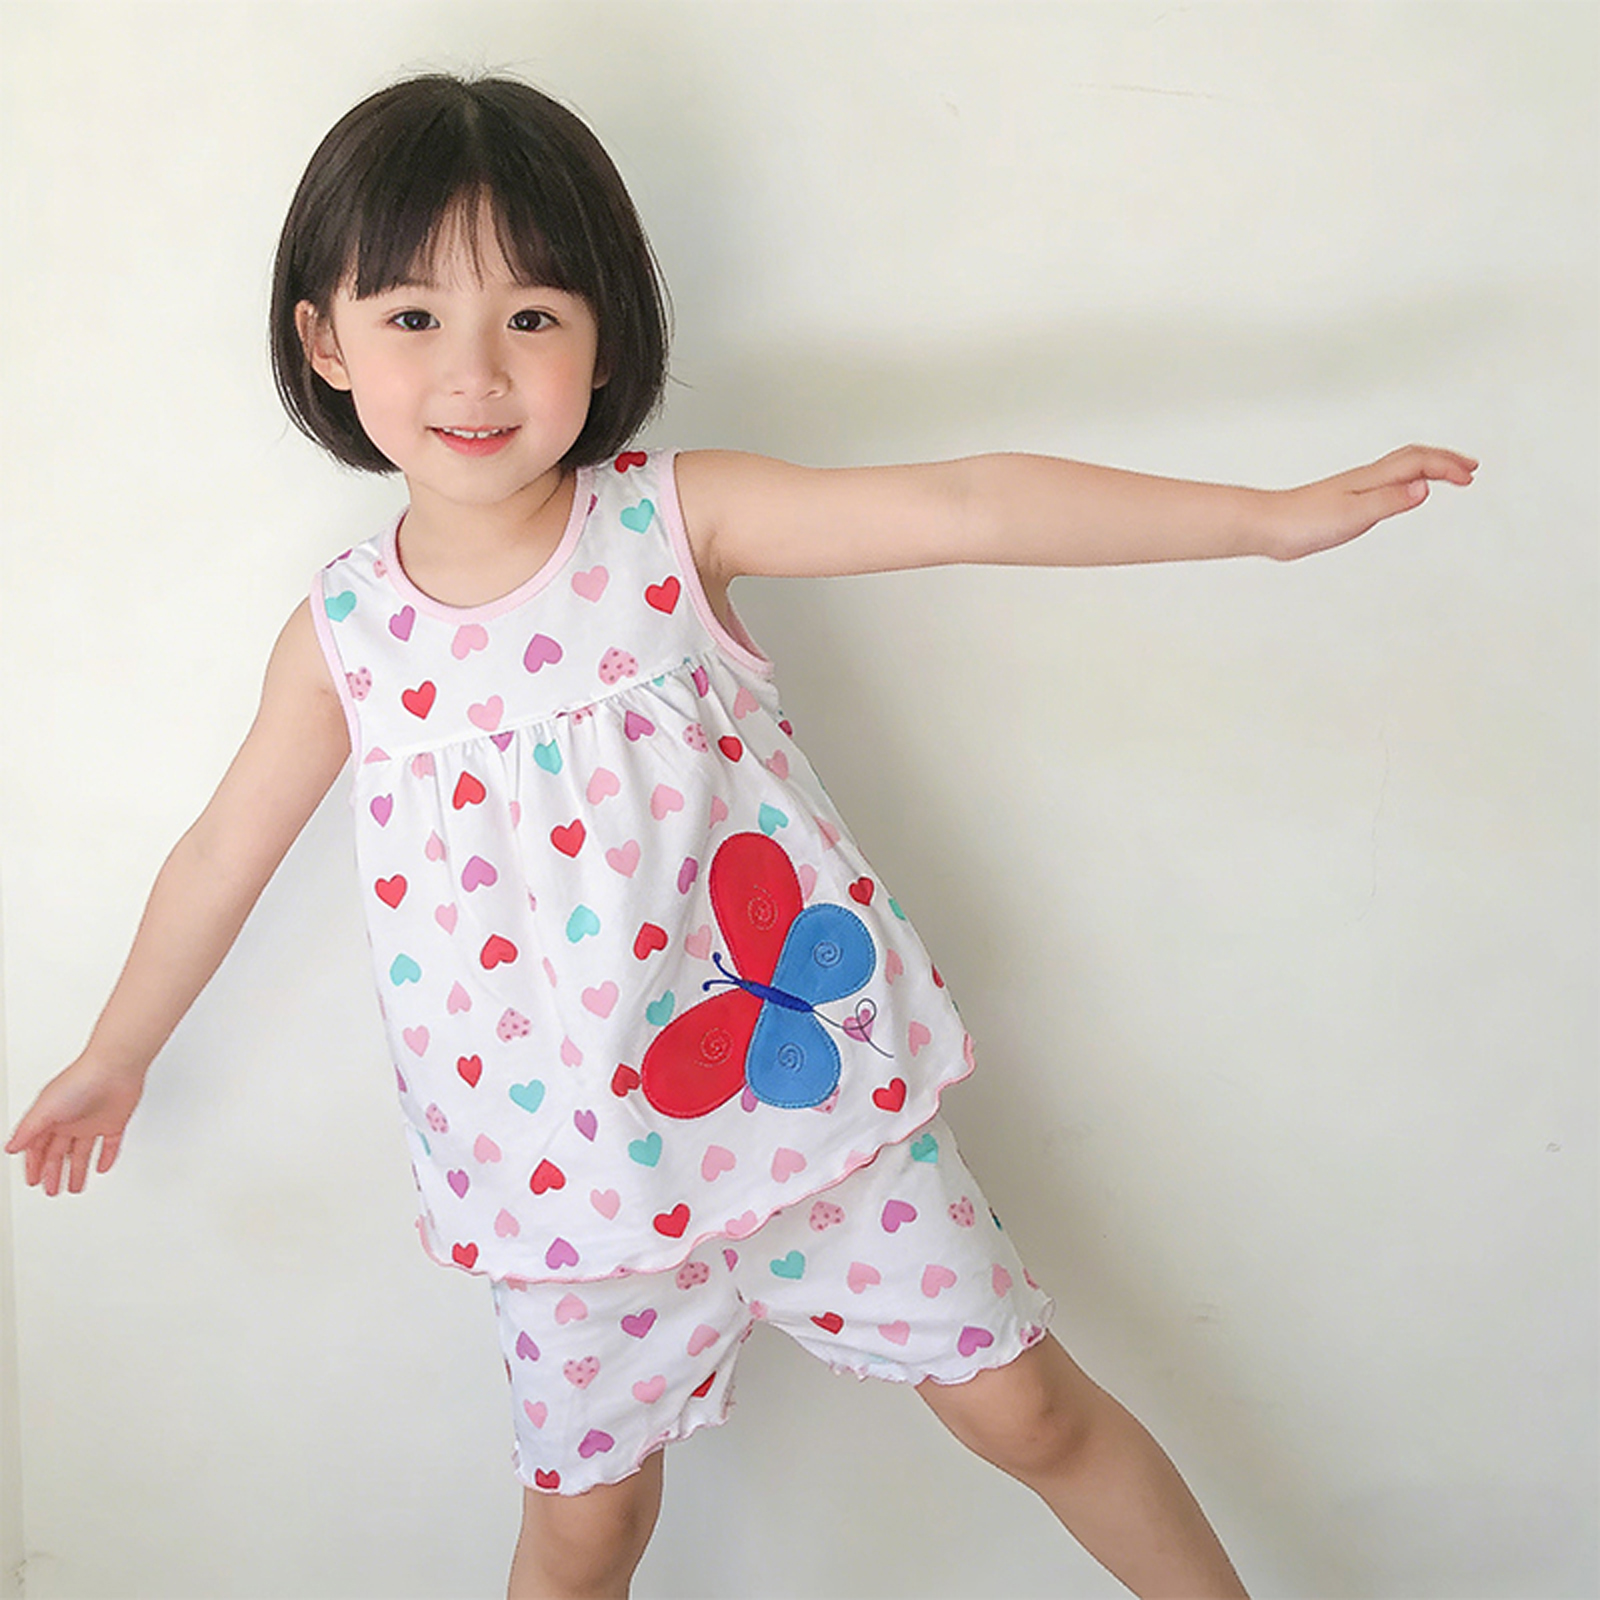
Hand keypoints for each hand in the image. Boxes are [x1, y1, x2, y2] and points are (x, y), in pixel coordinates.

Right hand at [5, 1056, 145, 1194]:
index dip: (35, 1165)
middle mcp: (71, 1121)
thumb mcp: (45, 1109)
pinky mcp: (114, 1122)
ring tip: (74, 1187)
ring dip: (78, 1170)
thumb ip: (28, 1131)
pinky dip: (107, 1157)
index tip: (33, 1181)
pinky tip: (103, 1168)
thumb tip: (11, 1147)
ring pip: (83, 1153)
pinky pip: (111, 1145)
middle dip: (53, 1173)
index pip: (38, 1147)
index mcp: (51, 1117)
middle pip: (59, 1153)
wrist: (116, 1069)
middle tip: (51, 1189)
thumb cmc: (80, 1082)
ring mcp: (93, 1122)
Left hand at [1266, 444, 1477, 560]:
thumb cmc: (1303, 522)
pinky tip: (1399, 496)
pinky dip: (1403, 483)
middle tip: (1471, 468)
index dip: (1448, 466)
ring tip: (1444, 477)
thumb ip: (1389, 501)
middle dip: (1444, 460)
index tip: (1471, 476)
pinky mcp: (1342, 503)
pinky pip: (1384, 485)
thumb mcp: (1353, 515)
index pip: (1419, 463)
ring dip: (1427, 469)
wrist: (1266, 527)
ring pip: (1398, 469)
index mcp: (1372, 479)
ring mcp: (1353, 489)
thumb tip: (1425, 488)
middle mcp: (1365, 479)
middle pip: (1412, 459)